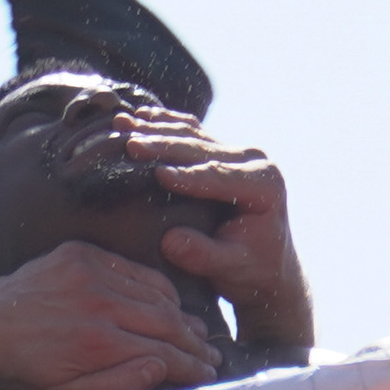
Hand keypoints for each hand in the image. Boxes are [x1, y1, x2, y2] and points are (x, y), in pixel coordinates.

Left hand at [0, 246, 218, 389]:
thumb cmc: (23, 372)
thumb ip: (118, 386)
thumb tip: (161, 367)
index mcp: (97, 343)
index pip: (164, 352)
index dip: (192, 366)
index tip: (208, 375)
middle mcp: (97, 302)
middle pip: (166, 321)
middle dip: (194, 342)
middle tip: (212, 357)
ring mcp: (88, 272)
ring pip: (154, 292)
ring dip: (180, 314)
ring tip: (195, 334)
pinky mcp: (79, 253)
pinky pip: (132, 269)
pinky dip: (154, 287)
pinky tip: (166, 304)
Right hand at [117, 110, 314, 351]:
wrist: (266, 269)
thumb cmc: (251, 272)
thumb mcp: (230, 269)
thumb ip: (203, 255)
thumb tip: (169, 241)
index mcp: (264, 185)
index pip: (219, 176)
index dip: (188, 175)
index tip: (158, 174)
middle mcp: (253, 161)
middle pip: (202, 149)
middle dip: (164, 146)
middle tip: (131, 144)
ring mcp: (238, 153)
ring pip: (193, 135)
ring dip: (156, 129)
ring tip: (122, 123)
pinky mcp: (223, 152)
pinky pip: (191, 133)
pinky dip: (164, 125)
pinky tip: (138, 116)